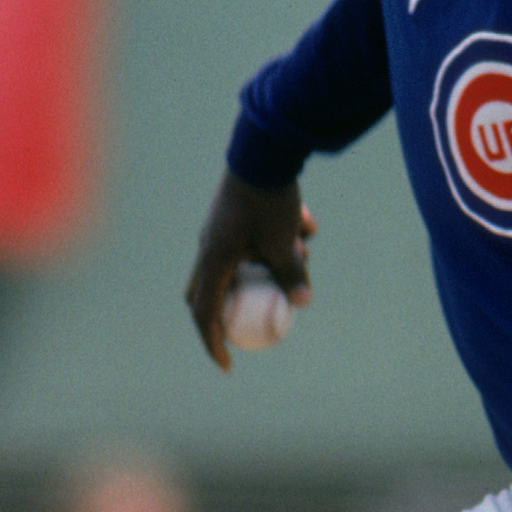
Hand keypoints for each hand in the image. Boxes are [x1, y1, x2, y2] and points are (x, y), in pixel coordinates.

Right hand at [185, 172, 314, 370]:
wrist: (264, 146)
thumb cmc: (271, 198)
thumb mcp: (285, 240)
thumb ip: (292, 272)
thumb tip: (304, 303)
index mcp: (214, 259)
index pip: (204, 313)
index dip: (213, 343)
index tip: (228, 365)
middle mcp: (209, 246)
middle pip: (209, 291)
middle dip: (229, 311)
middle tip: (249, 327)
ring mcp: (218, 229)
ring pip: (240, 262)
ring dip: (271, 264)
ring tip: (302, 249)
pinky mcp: (231, 213)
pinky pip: (252, 239)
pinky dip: (277, 240)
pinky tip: (306, 223)